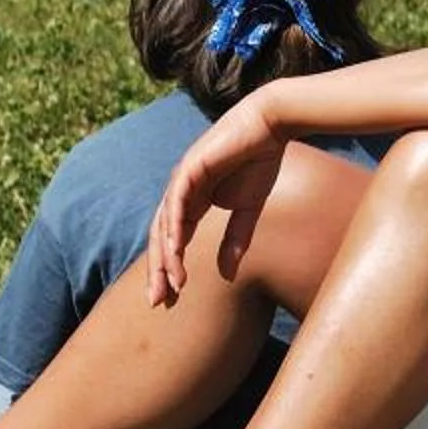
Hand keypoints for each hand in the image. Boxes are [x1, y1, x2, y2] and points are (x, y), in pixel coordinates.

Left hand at [147, 96, 287, 305]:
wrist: (269, 126)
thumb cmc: (260, 162)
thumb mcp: (248, 209)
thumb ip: (236, 239)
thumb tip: (226, 273)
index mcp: (191, 201)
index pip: (172, 240)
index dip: (169, 269)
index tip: (171, 298)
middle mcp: (180, 192)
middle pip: (160, 237)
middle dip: (158, 271)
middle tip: (158, 302)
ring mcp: (182, 180)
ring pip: (165, 224)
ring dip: (166, 256)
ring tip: (172, 283)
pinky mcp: (190, 169)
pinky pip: (176, 203)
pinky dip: (173, 227)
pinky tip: (174, 249)